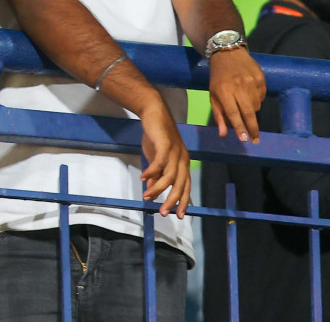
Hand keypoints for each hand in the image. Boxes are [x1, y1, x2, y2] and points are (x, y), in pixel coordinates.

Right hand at [138, 99, 190, 217]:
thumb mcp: (155, 157)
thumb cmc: (156, 136)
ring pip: (170, 177)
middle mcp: (183, 160)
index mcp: (183, 164)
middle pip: (180, 185)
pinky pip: (159, 163)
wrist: (154, 112)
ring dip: (158, 189)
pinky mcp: (165, 145)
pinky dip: (151, 172)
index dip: (182, 201)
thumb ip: (155, 174)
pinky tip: (143, 178)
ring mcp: (175, 152)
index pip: (186, 187)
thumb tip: (151, 189)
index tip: (178, 215)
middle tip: (163, 212)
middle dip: (172, 200)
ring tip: (147, 196)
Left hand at [208, 46, 265, 142]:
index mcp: (224, 91)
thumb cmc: (218, 78)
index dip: (240, 127)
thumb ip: (219, 115)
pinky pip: (262, 96)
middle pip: (248, 112)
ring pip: (256, 106)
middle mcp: (238, 86)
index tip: (244, 139)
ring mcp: (251, 81)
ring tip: (244, 103)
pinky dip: (257, 99)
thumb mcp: (213, 95)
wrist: (227, 53)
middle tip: (255, 140)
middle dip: (252, 128)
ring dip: (252, 111)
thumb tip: (224, 134)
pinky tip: (250, 93)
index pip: (233, 113)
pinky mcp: (260, 77)